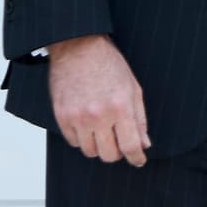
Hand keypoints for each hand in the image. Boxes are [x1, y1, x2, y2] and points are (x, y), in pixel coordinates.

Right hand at [49, 34, 150, 166]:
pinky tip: (87, 124)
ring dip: (98, 146)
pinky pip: (73, 142)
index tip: (138, 160)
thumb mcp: (133, 88)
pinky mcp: (62, 116)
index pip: (131, 146)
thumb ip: (139, 119)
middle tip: (119, 141)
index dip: (137, 158)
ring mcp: (78, 117)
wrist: (78, 46)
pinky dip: (82, 138)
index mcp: (120, 107)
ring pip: (90, 151)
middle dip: (117, 152)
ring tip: (102, 130)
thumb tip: (144, 144)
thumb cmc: (108, 65)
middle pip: (109, 155)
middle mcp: (99, 115)